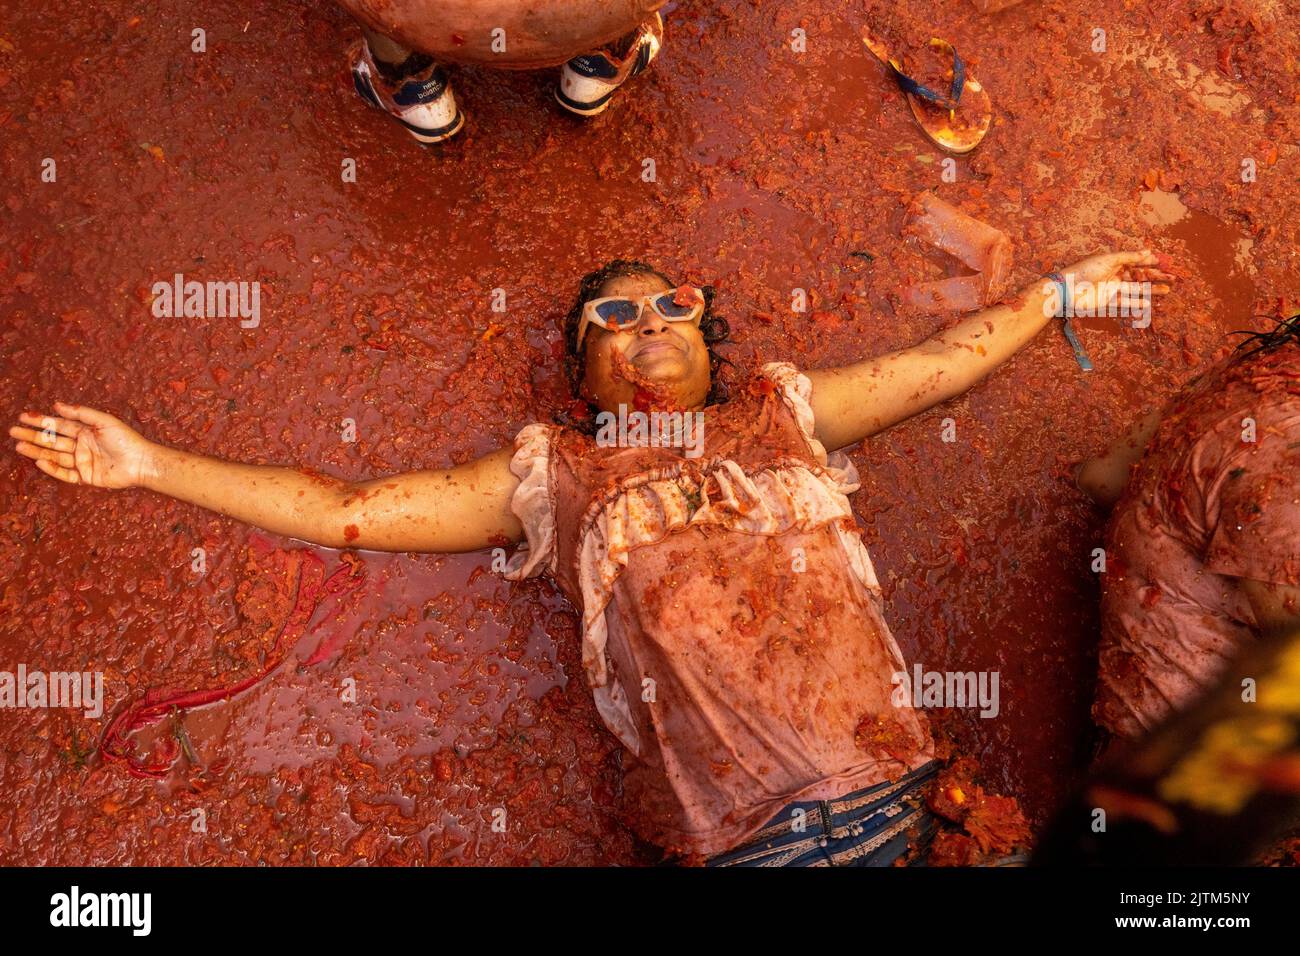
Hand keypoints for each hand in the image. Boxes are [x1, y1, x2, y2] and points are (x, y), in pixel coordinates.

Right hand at [9, 402, 157, 488]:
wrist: (141, 462)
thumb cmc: (126, 440)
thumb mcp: (104, 421)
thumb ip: (81, 413)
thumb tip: (57, 405)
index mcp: (86, 431)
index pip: (59, 425)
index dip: (41, 421)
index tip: (23, 416)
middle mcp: (82, 445)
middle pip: (53, 440)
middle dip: (33, 435)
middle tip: (13, 431)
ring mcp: (82, 461)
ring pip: (55, 456)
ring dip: (37, 450)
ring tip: (20, 445)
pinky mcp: (86, 477)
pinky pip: (65, 473)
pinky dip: (52, 468)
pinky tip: (39, 461)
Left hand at [1056, 249, 1174, 316]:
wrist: (1067, 290)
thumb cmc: (1085, 270)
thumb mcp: (1109, 260)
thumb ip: (1129, 257)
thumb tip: (1149, 251)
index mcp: (1114, 262)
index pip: (1136, 262)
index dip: (1150, 262)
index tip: (1164, 263)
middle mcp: (1115, 275)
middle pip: (1139, 276)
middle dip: (1156, 276)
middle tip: (1173, 277)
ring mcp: (1112, 289)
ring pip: (1136, 289)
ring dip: (1151, 289)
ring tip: (1167, 290)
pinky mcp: (1107, 301)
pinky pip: (1124, 302)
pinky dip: (1135, 303)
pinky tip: (1148, 303)